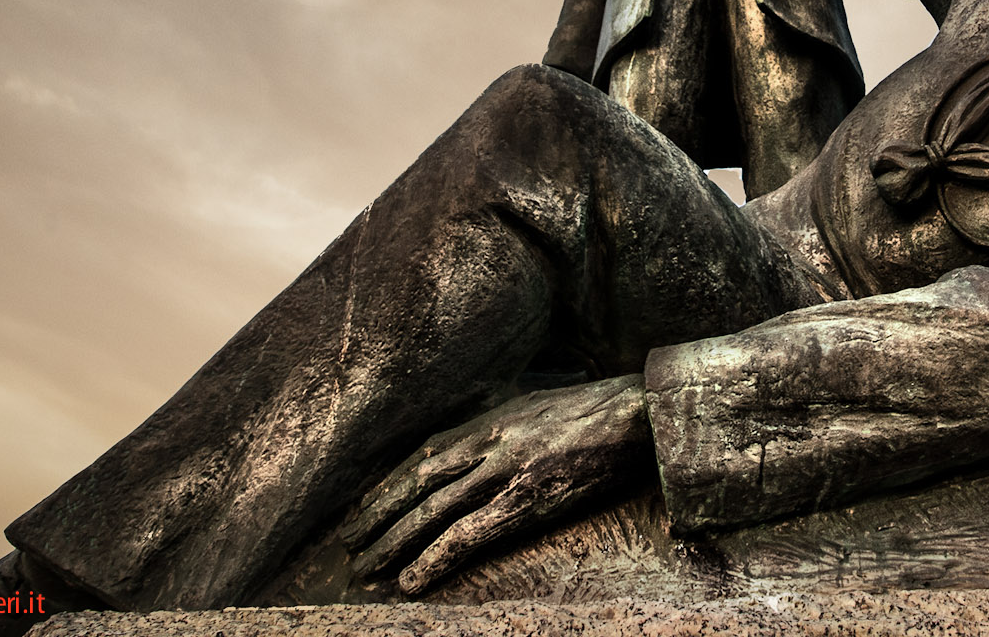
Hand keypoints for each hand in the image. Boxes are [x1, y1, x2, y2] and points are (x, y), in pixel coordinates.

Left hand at [337, 375, 651, 596]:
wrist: (639, 414)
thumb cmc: (595, 413)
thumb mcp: (538, 407)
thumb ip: (503, 427)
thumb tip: (476, 447)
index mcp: (492, 419)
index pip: (423, 455)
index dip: (387, 484)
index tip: (362, 509)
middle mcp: (490, 440)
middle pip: (418, 483)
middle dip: (378, 515)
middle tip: (349, 545)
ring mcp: (507, 469)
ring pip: (434, 510)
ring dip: (394, 540)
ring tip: (367, 568)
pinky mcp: (528, 499)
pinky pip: (469, 534)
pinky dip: (435, 557)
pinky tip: (413, 580)